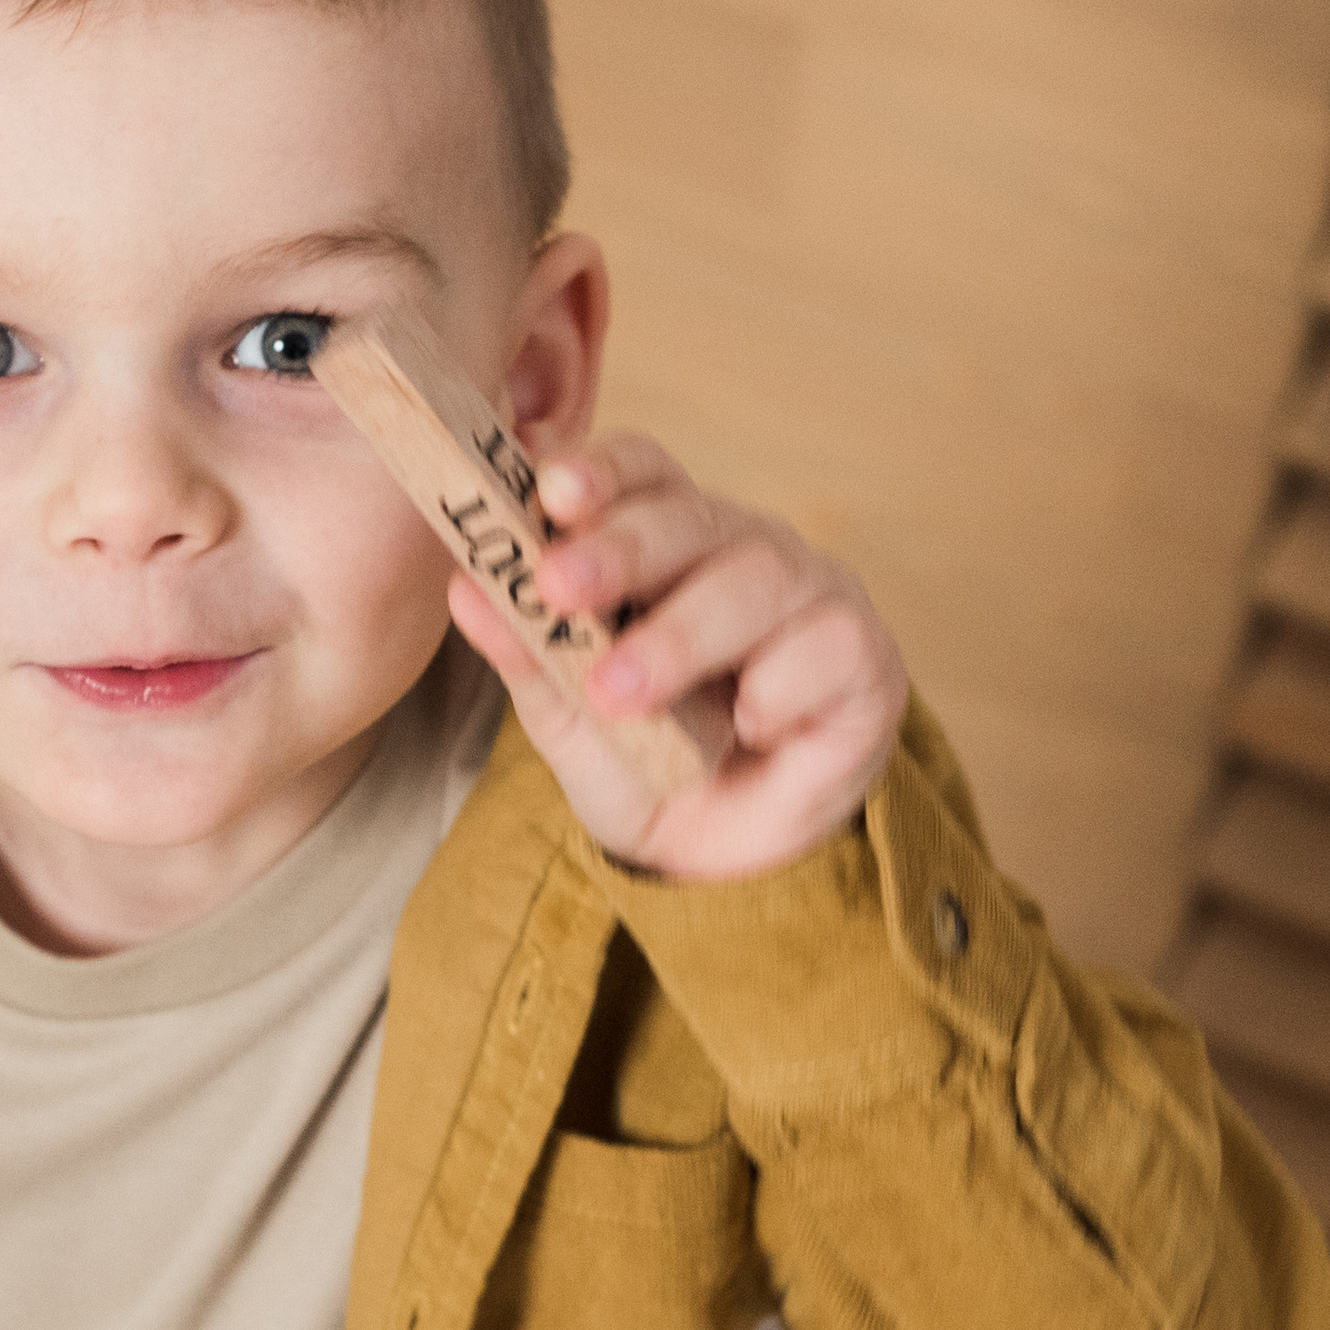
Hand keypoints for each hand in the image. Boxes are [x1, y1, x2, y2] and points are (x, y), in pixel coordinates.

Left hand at [446, 434, 907, 880]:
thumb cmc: (645, 761)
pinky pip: (824, 647)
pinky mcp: (864, 656)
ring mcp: (810, 595)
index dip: (599, 472)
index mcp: (667, 543)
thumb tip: (465, 587)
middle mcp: (741, 550)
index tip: (550, 490)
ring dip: (679, 635)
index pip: (640, 473)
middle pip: (688, 516)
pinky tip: (746, 727)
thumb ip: (526, 652)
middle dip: (620, 548)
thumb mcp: (568, 717)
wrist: (719, 856)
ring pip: (754, 579)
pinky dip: (775, 688)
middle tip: (559, 586)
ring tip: (618, 691)